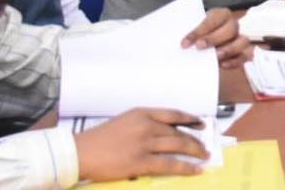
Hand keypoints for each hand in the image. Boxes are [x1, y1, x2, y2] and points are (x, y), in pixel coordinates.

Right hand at [74, 108, 206, 180]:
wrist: (80, 152)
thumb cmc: (98, 139)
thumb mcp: (124, 122)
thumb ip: (143, 124)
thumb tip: (162, 133)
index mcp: (142, 113)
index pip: (173, 114)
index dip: (190, 119)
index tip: (201, 123)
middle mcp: (147, 125)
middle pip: (178, 132)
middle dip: (195, 140)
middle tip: (204, 146)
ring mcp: (145, 143)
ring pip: (179, 146)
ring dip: (195, 151)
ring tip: (204, 156)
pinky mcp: (142, 161)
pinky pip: (171, 164)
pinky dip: (186, 167)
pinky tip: (196, 170)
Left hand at [180, 8, 252, 67]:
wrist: (204, 39)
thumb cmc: (199, 33)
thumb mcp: (193, 28)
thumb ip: (190, 33)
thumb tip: (183, 44)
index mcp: (221, 14)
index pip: (212, 20)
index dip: (199, 31)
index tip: (185, 43)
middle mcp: (232, 25)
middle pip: (230, 28)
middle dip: (214, 38)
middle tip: (199, 47)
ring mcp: (239, 38)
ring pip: (242, 41)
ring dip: (229, 49)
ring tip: (216, 57)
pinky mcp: (242, 52)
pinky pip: (244, 56)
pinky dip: (235, 61)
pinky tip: (223, 65)